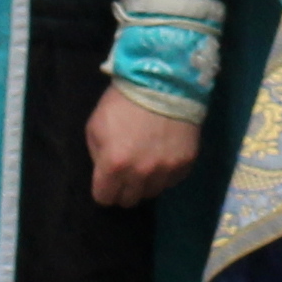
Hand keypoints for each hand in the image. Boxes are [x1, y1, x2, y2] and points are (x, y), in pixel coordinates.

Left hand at [85, 87, 200, 209]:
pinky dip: (165, 173)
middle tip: (126, 171)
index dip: (103, 189)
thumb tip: (105, 172)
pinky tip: (162, 154)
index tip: (106, 180)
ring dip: (146, 182)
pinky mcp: (186, 164)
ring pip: (152, 192)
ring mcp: (166, 170)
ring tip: (146, 161)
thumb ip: (97, 155)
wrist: (162, 81)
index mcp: (114, 165)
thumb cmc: (123, 102)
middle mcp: (141, 173)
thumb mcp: (95, 126)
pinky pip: (171, 180)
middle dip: (123, 188)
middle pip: (129, 200)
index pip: (104, 198)